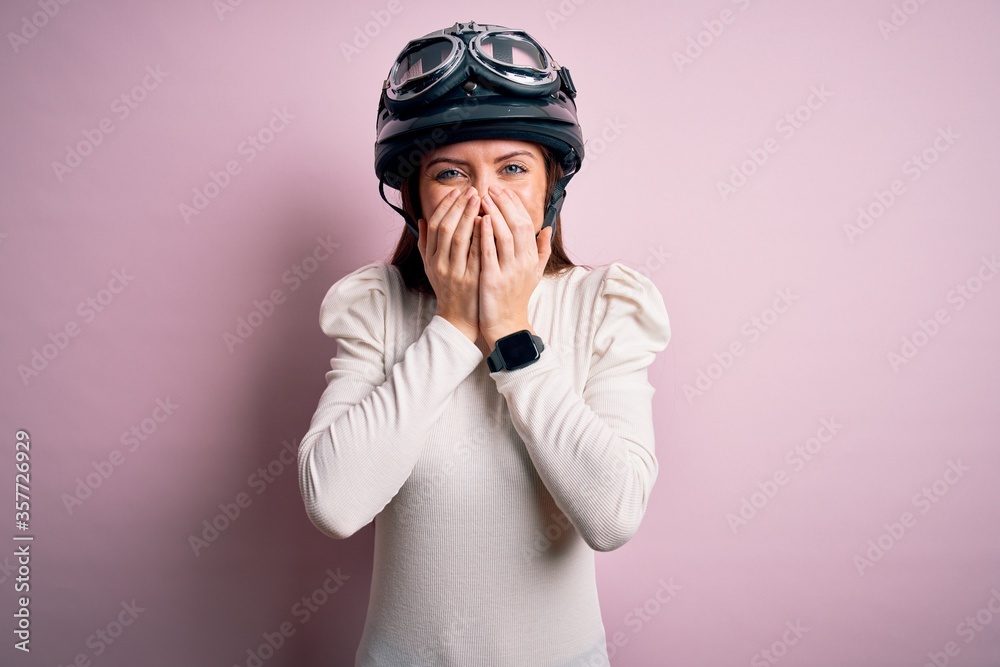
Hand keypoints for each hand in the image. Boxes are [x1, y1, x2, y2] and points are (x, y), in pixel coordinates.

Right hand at [417, 186, 482, 342]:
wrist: (459, 319)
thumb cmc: (448, 289)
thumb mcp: (431, 268)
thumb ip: (426, 244)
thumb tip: (422, 220)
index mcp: (432, 259)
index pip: (435, 226)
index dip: (446, 207)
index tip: (457, 192)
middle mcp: (441, 264)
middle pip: (447, 229)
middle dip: (459, 207)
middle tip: (473, 191)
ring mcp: (456, 273)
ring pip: (460, 239)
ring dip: (470, 216)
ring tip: (481, 200)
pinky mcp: (472, 280)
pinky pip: (477, 254)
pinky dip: (481, 236)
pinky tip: (489, 222)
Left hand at [479, 185, 552, 346]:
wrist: (507, 325)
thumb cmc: (516, 297)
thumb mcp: (534, 273)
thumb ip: (542, 250)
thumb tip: (548, 228)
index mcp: (532, 258)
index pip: (526, 223)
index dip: (515, 205)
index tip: (503, 191)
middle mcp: (524, 262)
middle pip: (518, 225)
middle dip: (504, 204)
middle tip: (491, 188)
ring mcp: (510, 271)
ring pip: (505, 235)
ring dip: (494, 214)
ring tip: (483, 198)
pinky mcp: (494, 280)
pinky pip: (490, 252)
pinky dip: (485, 235)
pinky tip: (478, 220)